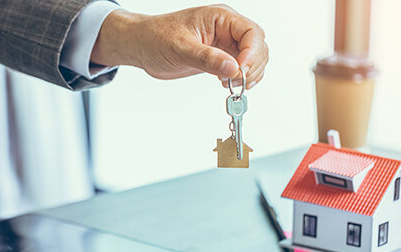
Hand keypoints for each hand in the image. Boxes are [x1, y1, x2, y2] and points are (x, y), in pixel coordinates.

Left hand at [91, 5, 267, 88]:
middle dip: (253, 66)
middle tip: (237, 83)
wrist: (142, 45)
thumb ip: (208, 59)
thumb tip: (234, 69)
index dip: (252, 54)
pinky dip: (242, 78)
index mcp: (220, 18)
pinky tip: (228, 83)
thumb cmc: (155, 38)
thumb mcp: (180, 48)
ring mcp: (225, 43)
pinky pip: (243, 67)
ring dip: (250, 74)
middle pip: (258, 46)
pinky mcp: (221, 57)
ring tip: (232, 84)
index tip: (241, 72)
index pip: (251, 33)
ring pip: (254, 58)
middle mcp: (227, 29)